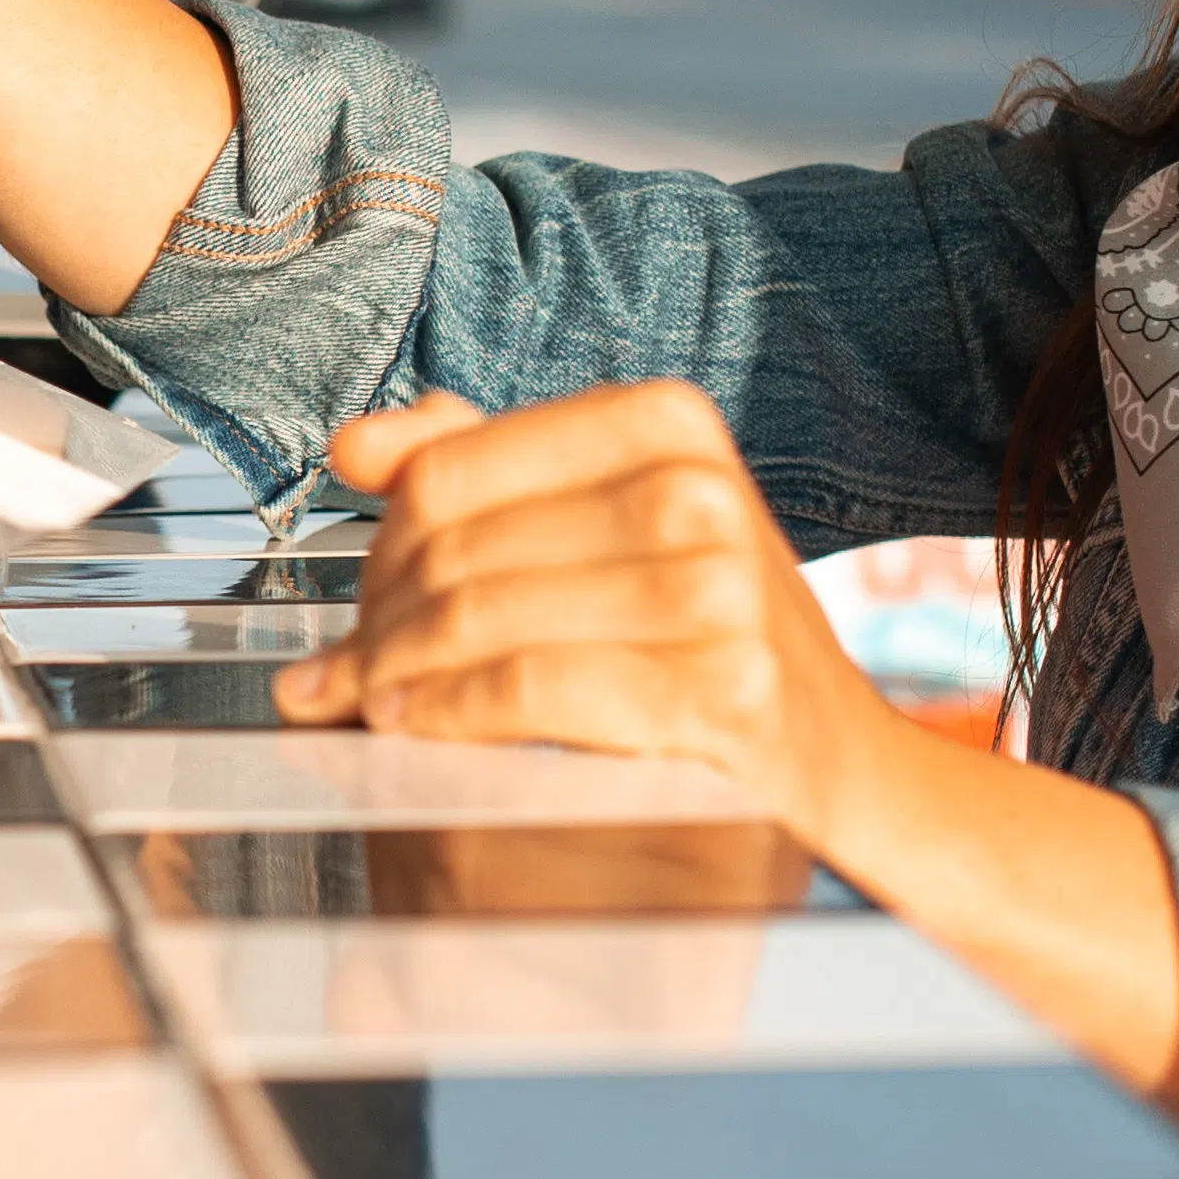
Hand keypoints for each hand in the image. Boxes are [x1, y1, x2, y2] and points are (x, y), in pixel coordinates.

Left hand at [268, 382, 896, 831]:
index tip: (350, 600)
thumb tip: (359, 444)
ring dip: (392, 674)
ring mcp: (717, 588)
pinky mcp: (719, 687)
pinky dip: (448, 713)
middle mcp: (697, 490)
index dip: (375, 543)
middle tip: (339, 673)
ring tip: (363, 703)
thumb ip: (485, 465)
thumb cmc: (709, 634)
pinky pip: (527, 689)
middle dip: (374, 622)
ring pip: (478, 617)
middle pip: (454, 548)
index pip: (450, 469)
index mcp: (665, 421)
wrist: (839, 756)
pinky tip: (415, 726)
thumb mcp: (612, 520)